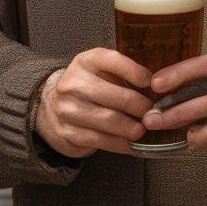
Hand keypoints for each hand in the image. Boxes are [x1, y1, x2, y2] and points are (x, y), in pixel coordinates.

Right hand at [34, 48, 153, 158]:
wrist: (51, 106)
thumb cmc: (88, 86)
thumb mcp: (100, 71)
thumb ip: (123, 75)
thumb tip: (155, 90)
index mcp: (86, 62)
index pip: (114, 61)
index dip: (136, 72)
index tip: (152, 83)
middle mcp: (74, 83)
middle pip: (116, 96)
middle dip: (140, 107)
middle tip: (153, 113)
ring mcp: (68, 109)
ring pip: (109, 121)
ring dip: (133, 128)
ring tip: (144, 129)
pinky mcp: (68, 132)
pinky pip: (101, 141)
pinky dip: (122, 144)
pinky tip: (133, 144)